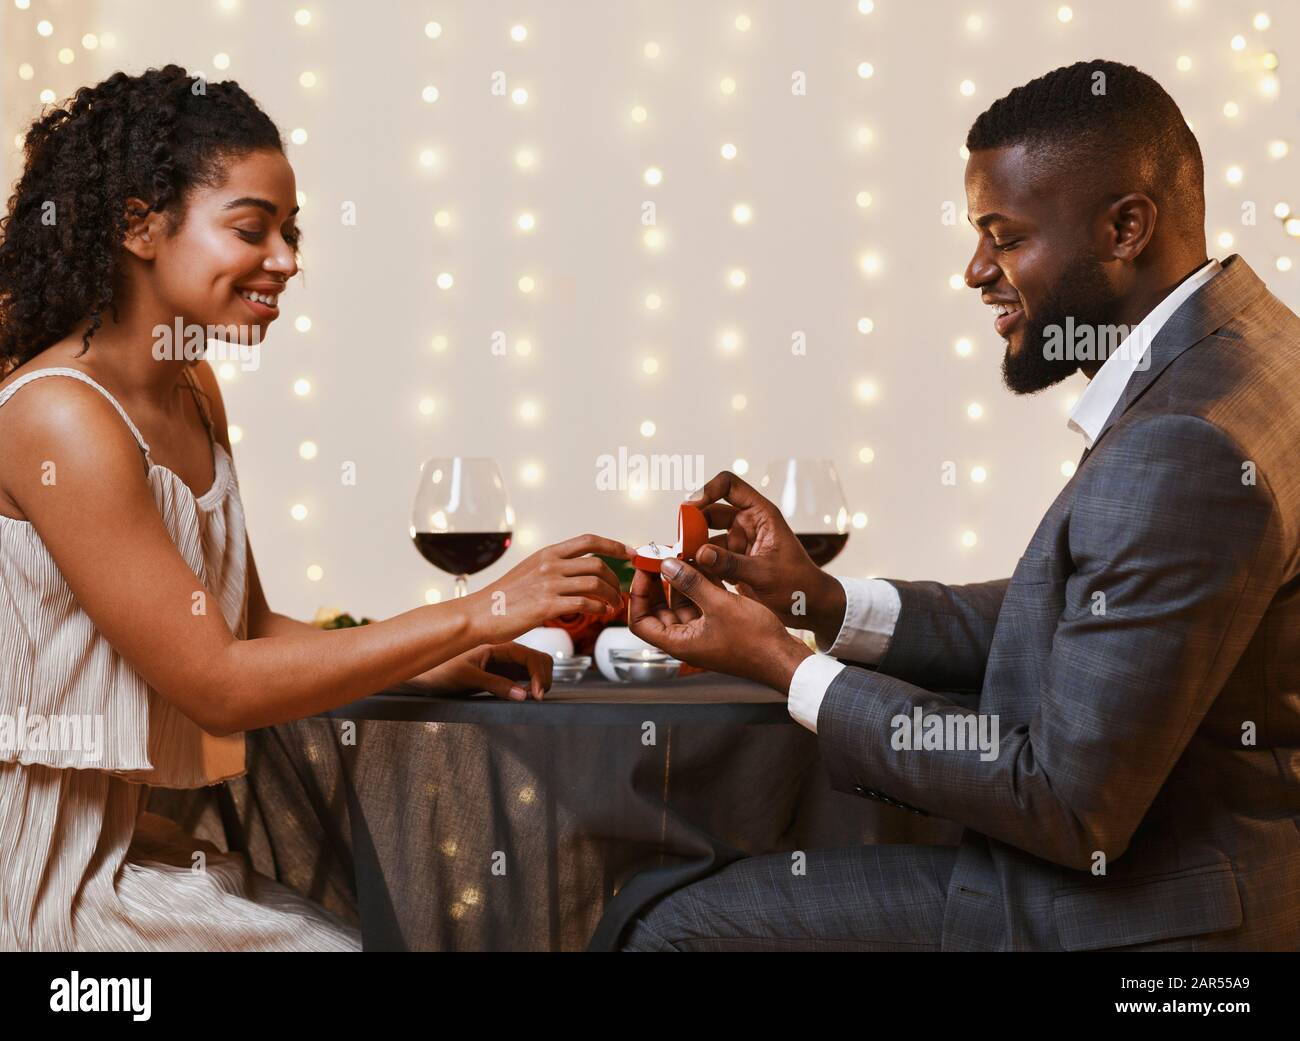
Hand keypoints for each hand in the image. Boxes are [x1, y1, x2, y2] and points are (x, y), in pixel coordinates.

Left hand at [413, 641, 553, 700]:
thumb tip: (522, 695)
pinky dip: (529, 685)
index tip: (536, 695)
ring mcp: (503, 662)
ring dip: (538, 681)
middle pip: (538, 660)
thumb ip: (495, 685)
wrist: (420, 673)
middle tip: (536, 698)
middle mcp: (504, 651)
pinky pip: (522, 676)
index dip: (540, 675)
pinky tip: (522, 696)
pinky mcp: (500, 673)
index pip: (532, 656)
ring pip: (533, 668)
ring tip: (531, 698)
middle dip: (544, 678)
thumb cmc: (438, 669)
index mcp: (498, 645)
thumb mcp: (466, 678)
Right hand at [468, 533, 632, 643]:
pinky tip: (601, 614)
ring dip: (611, 596)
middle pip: (597, 564)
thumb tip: (574, 572)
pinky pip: (585, 603)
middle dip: (615, 579)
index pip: (588, 540)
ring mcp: (549, 584)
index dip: (613, 544)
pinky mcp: (547, 605)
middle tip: (619, 593)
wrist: (478, 615)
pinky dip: (599, 608)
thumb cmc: (503, 599)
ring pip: (595, 583)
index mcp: (546, 554)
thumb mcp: (528, 572)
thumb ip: (551, 568)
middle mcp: (550, 565)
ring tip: (612, 607)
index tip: (629, 552)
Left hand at [628, 558, 811, 692]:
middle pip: (658, 610)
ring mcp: (703, 633)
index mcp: (679, 642)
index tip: (644, 570)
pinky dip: (699, 585)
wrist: (784, 658)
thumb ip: (691, 583)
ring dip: (681, 581)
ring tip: (682, 555)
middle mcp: (687, 639)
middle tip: (660, 558)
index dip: (637, 595)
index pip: (640, 621)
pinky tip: (704, 564)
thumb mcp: (719, 605)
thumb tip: (667, 566)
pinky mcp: (719, 626)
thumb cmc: (755, 640)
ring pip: (681, 604)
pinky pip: (701, 604)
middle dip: (657, 583)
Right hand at [686, 471, 846, 647]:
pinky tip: (687, 574)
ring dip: (692, 545)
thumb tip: (699, 553)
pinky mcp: (733, 561)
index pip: (730, 485)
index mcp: (761, 515)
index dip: (708, 489)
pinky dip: (697, 563)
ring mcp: (740, 542)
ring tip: (678, 560)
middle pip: (710, 511)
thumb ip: (731, 564)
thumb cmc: (798, 585)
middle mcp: (748, 524)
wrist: (810, 608)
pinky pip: (709, 556)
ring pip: (706, 535)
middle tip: (678, 541)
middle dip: (692, 523)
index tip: (690, 506)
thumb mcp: (764, 574)